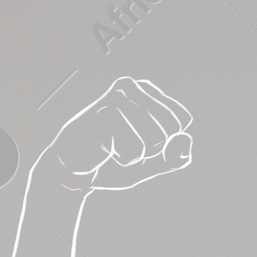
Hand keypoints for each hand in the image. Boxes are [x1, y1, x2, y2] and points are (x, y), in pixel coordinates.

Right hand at [32, 76, 193, 192]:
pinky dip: (124, 159)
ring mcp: (116, 96)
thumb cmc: (112, 160)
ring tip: (113, 146)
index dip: (167, 141)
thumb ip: (174, 157)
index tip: (140, 140)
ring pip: (155, 140)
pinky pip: (136, 150)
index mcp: (148, 92)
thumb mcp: (152, 164)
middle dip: (152, 149)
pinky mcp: (103, 112)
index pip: (181, 119)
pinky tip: (104, 150)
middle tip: (125, 145)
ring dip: (137, 156)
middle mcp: (134, 86)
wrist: (71, 170)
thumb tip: (185, 139)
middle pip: (171, 129)